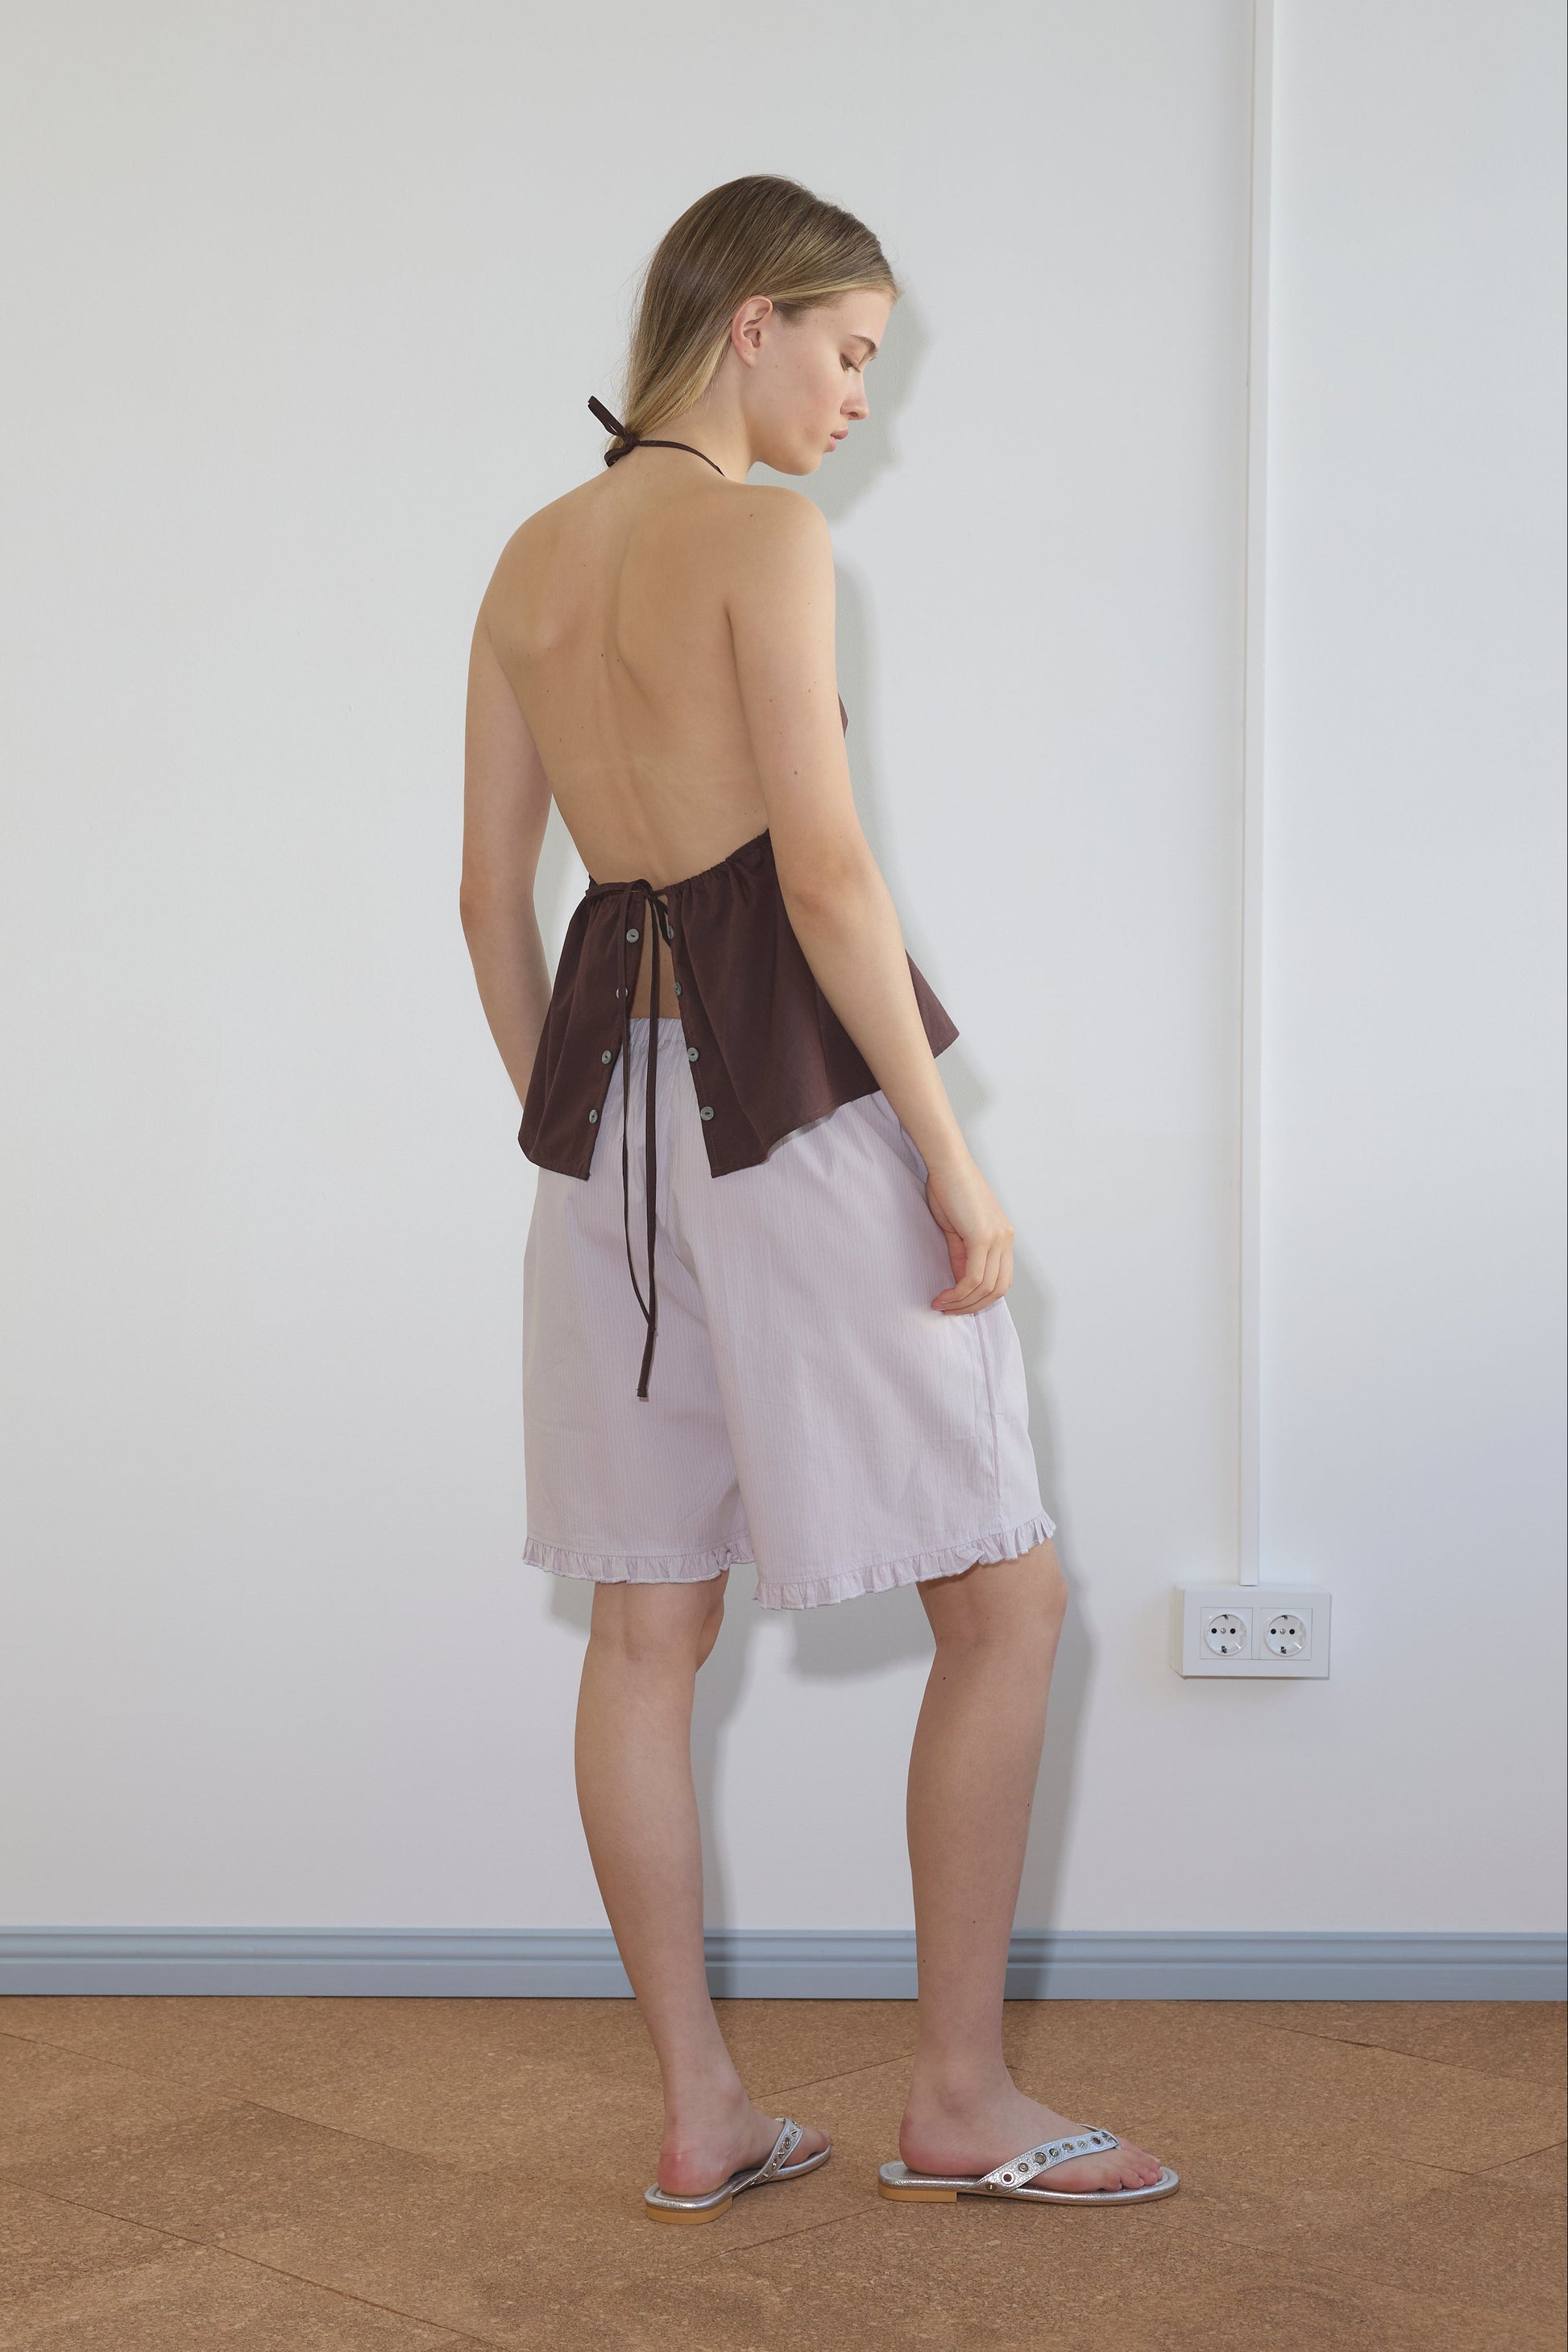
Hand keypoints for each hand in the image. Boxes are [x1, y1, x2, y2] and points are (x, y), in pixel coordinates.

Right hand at [923, 1154, 1014, 1311]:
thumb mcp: (956, 1229)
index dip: (981, 1298)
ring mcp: (997, 1238)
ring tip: (941, 1305)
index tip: (958, 1304)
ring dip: (962, 1303)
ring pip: (985, 1287)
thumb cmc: (949, 1189)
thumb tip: (960, 1282)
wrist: (947, 1164)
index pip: (1001, 1280)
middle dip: (972, 1307)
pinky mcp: (982, 1237)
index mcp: (1003, 1237)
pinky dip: (958, 1292)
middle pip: (998, 1290)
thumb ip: (961, 1256)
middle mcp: (1006, 1239)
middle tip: (948, 1310)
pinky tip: (942, 1295)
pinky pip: (973, 1277)